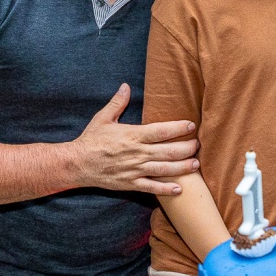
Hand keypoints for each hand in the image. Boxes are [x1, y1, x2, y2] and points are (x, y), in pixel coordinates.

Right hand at [71, 84, 198, 194]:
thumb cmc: (91, 139)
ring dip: (183, 167)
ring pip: (164, 169)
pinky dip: (166, 189)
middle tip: (198, 145)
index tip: (191, 125)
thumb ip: (117, 103)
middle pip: (168, 151)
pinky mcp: (130, 183)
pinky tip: (179, 188)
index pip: (162, 131)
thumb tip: (125, 86)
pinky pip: (151, 187)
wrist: (77, 163)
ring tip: (196, 164)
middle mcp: (137, 153)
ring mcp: (134, 169)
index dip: (179, 128)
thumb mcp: (103, 118)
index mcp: (133, 135)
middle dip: (187, 148)